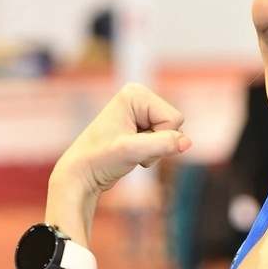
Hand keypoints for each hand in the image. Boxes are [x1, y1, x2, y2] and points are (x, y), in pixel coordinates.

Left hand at [52, 81, 192, 199]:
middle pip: (175, 125)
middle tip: (131, 150)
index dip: (159, 137)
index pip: (174, 118)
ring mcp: (140, 112)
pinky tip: (131, 154)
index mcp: (136, 93)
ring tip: (129, 153)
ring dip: (154, 151)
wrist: (80, 175)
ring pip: (171, 135)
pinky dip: (151, 154)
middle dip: (158, 144)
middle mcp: (139, 97)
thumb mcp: (133, 152)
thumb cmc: (99, 160)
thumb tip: (187, 142)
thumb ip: (163, 144)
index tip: (132, 143)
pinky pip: (163, 142)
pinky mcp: (140, 127)